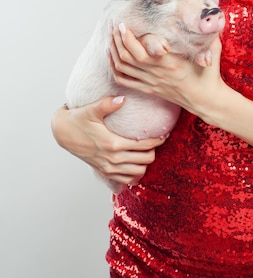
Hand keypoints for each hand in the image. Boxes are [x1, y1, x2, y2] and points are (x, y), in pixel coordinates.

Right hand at [51, 96, 165, 187]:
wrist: (63, 132)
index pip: (144, 145)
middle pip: (146, 160)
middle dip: (154, 150)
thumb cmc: (78, 119)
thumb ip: (108, 103)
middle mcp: (112, 159)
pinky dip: (134, 173)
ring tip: (147, 150)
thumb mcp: (92, 109)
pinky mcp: (104, 172)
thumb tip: (123, 98)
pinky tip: (135, 162)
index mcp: (113, 144)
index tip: (164, 133)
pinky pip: (126, 179)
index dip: (157, 140)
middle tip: (156, 140)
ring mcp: (108, 168)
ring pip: (138, 172)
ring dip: (145, 162)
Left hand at [109, 24, 226, 120]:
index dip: (128, 37)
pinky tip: (112, 56)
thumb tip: (217, 2)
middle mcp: (157, 73)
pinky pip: (124, 80)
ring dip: (114, 51)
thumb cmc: (209, 74)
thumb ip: (211, 27)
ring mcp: (151, 82)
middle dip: (117, 39)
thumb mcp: (212, 49)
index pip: (142, 51)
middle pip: (128, 57)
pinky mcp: (149, 89)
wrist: (206, 100)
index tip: (123, 24)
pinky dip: (114, 68)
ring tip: (112, 36)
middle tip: (114, 25)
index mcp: (170, 62)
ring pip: (123, 67)